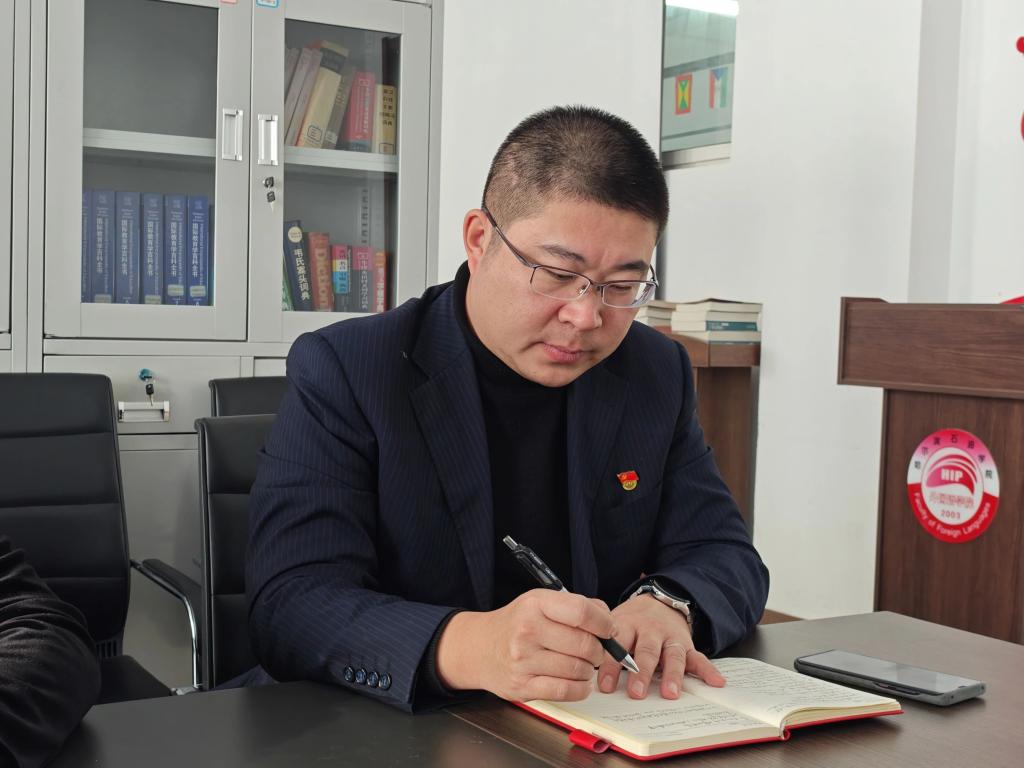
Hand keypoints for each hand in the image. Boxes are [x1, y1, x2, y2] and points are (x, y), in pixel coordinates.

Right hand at [436, 589, 615, 701]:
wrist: (478, 648)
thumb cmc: (516, 624)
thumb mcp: (540, 602)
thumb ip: (576, 606)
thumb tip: (610, 622)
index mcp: (535, 604)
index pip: (581, 612)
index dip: (604, 622)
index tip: (609, 629)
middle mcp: (527, 630)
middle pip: (584, 644)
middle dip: (600, 651)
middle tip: (598, 651)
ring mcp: (523, 660)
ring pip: (578, 669)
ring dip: (589, 670)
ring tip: (584, 665)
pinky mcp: (522, 687)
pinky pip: (566, 691)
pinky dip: (581, 688)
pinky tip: (578, 680)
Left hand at [597, 594, 724, 699]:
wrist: (657, 599)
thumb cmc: (630, 622)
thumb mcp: (612, 623)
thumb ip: (602, 644)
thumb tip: (581, 670)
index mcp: (627, 624)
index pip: (617, 644)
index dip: (610, 665)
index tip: (605, 686)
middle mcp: (650, 630)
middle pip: (646, 651)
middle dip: (641, 672)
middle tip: (637, 692)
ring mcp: (670, 637)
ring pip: (672, 655)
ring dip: (672, 675)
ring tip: (670, 693)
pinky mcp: (686, 643)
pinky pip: (699, 657)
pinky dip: (708, 670)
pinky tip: (716, 682)